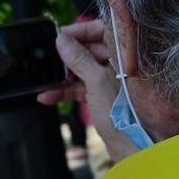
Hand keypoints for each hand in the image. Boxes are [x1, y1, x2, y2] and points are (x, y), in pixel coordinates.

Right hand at [37, 19, 137, 160]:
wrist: (132, 148)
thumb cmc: (124, 115)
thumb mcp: (97, 82)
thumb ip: (79, 59)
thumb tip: (62, 40)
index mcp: (125, 55)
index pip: (103, 30)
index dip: (81, 31)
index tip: (61, 35)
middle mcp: (120, 65)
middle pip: (90, 49)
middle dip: (68, 54)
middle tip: (50, 58)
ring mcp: (112, 81)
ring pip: (84, 69)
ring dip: (63, 75)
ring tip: (45, 79)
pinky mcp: (104, 97)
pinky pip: (82, 87)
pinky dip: (66, 91)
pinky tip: (48, 96)